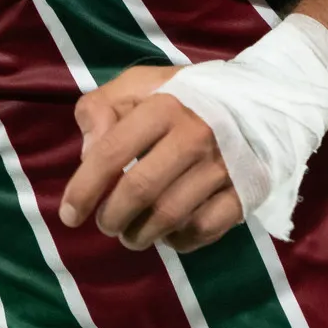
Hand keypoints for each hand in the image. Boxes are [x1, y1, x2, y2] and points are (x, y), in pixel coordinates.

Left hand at [60, 67, 247, 252]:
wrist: (258, 100)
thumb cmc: (184, 97)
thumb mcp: (138, 86)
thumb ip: (101, 108)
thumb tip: (87, 154)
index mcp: (163, 106)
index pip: (112, 152)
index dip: (84, 188)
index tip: (70, 215)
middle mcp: (195, 135)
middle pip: (139, 191)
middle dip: (112, 217)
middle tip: (105, 224)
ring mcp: (223, 166)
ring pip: (170, 216)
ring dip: (140, 234)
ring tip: (131, 234)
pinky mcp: (243, 191)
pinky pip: (204, 229)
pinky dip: (179, 241)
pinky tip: (169, 234)